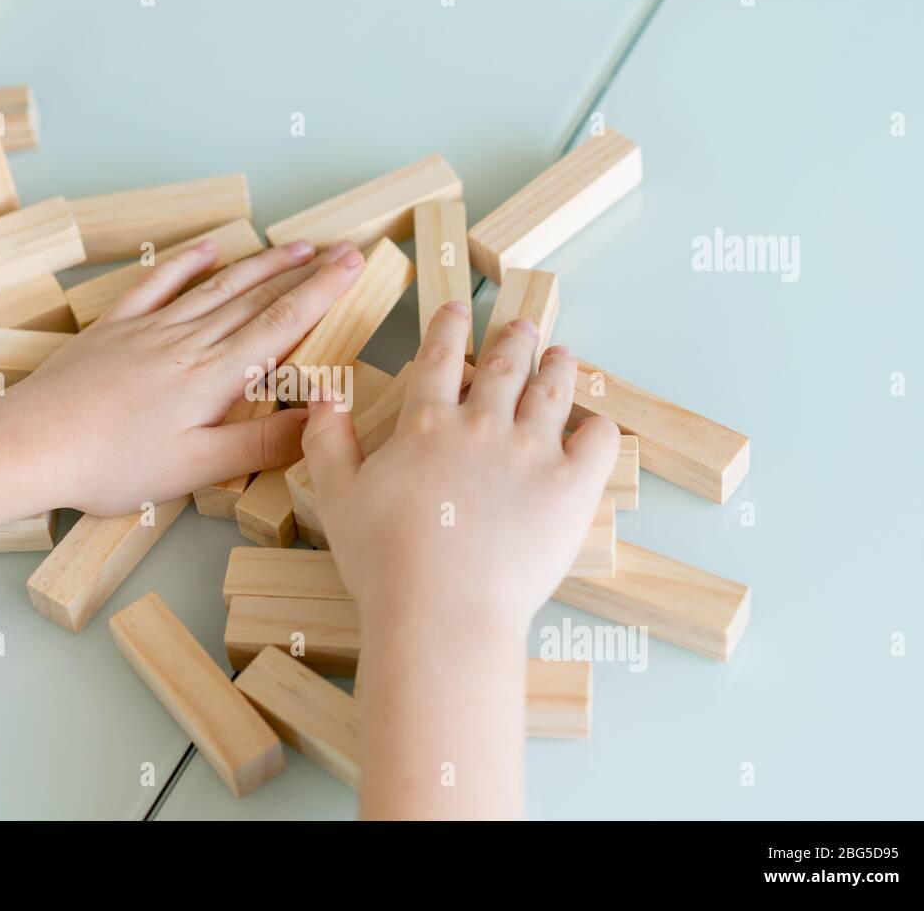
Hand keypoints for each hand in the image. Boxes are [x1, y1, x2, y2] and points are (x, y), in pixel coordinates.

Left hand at [0, 237, 365, 516]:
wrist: (31, 442)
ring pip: (218, 286)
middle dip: (304, 272)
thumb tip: (318, 421)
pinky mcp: (114, 329)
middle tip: (341, 249)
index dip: (323, 292)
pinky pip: (158, 285)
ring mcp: (150, 329)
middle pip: (258, 297)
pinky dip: (187, 264)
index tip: (353, 265)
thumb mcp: (195, 467)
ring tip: (294, 246)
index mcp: (214, 376)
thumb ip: (260, 442)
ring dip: (260, 264)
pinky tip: (209, 249)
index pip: (283, 323)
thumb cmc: (111, 464)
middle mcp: (188, 341)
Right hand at [302, 301, 619, 626]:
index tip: (457, 311)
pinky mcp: (572, 487)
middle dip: (514, 340)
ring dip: (557, 367)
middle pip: (505, 366)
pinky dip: (598, 427)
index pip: (440, 358)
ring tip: (561, 356)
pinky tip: (593, 425)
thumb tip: (325, 395)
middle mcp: (482, 425)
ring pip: (552, 391)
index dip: (449, 329)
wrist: (442, 612)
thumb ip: (328, 440)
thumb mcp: (336, 497)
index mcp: (427, 424)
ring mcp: (532, 452)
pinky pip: (598, 441)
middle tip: (523, 326)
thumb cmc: (385, 563)